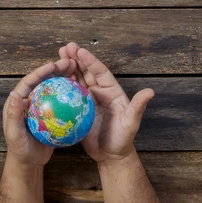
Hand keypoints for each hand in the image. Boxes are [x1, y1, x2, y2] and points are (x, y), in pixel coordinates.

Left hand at [3, 59, 76, 167]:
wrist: (29, 162)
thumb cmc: (19, 149)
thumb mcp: (15, 133)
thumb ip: (13, 114)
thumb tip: (14, 94)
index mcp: (18, 101)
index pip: (30, 81)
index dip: (41, 71)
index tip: (53, 64)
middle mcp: (30, 100)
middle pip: (43, 81)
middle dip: (55, 69)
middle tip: (69, 63)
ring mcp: (42, 106)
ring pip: (54, 88)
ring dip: (64, 78)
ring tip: (77, 70)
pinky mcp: (51, 114)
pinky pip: (62, 101)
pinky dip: (70, 95)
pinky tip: (82, 91)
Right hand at [59, 42, 153, 163]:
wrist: (111, 155)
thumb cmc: (123, 139)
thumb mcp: (131, 122)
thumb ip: (138, 107)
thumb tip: (150, 91)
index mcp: (111, 91)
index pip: (100, 72)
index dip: (90, 61)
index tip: (80, 50)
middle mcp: (99, 92)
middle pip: (86, 71)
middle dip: (76, 58)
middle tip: (65, 47)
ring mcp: (87, 100)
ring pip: (76, 80)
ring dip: (67, 68)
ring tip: (57, 56)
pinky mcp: (77, 109)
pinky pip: (68, 95)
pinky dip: (61, 85)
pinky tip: (51, 79)